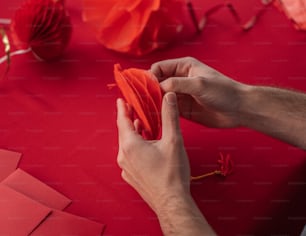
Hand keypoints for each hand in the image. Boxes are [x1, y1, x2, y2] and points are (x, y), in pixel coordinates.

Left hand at [116, 92, 190, 212]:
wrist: (171, 202)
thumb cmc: (172, 174)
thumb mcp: (173, 140)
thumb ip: (170, 116)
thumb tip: (168, 97)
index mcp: (130, 145)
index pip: (122, 121)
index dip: (122, 108)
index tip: (121, 100)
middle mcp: (124, 156)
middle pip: (123, 132)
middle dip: (128, 119)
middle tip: (132, 109)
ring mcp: (126, 168)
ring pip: (126, 144)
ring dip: (134, 133)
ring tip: (142, 124)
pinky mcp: (131, 177)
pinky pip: (129, 156)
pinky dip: (135, 146)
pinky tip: (145, 145)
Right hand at [151, 57, 247, 127]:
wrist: (239, 109)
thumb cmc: (223, 91)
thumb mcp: (198, 84)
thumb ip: (176, 84)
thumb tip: (156, 87)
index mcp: (183, 67)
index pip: (159, 68)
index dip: (149, 76)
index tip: (143, 88)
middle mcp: (180, 80)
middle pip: (157, 83)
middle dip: (149, 90)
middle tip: (140, 100)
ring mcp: (181, 95)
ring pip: (161, 97)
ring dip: (153, 102)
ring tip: (144, 109)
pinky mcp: (183, 109)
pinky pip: (168, 109)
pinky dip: (160, 112)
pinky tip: (153, 116)